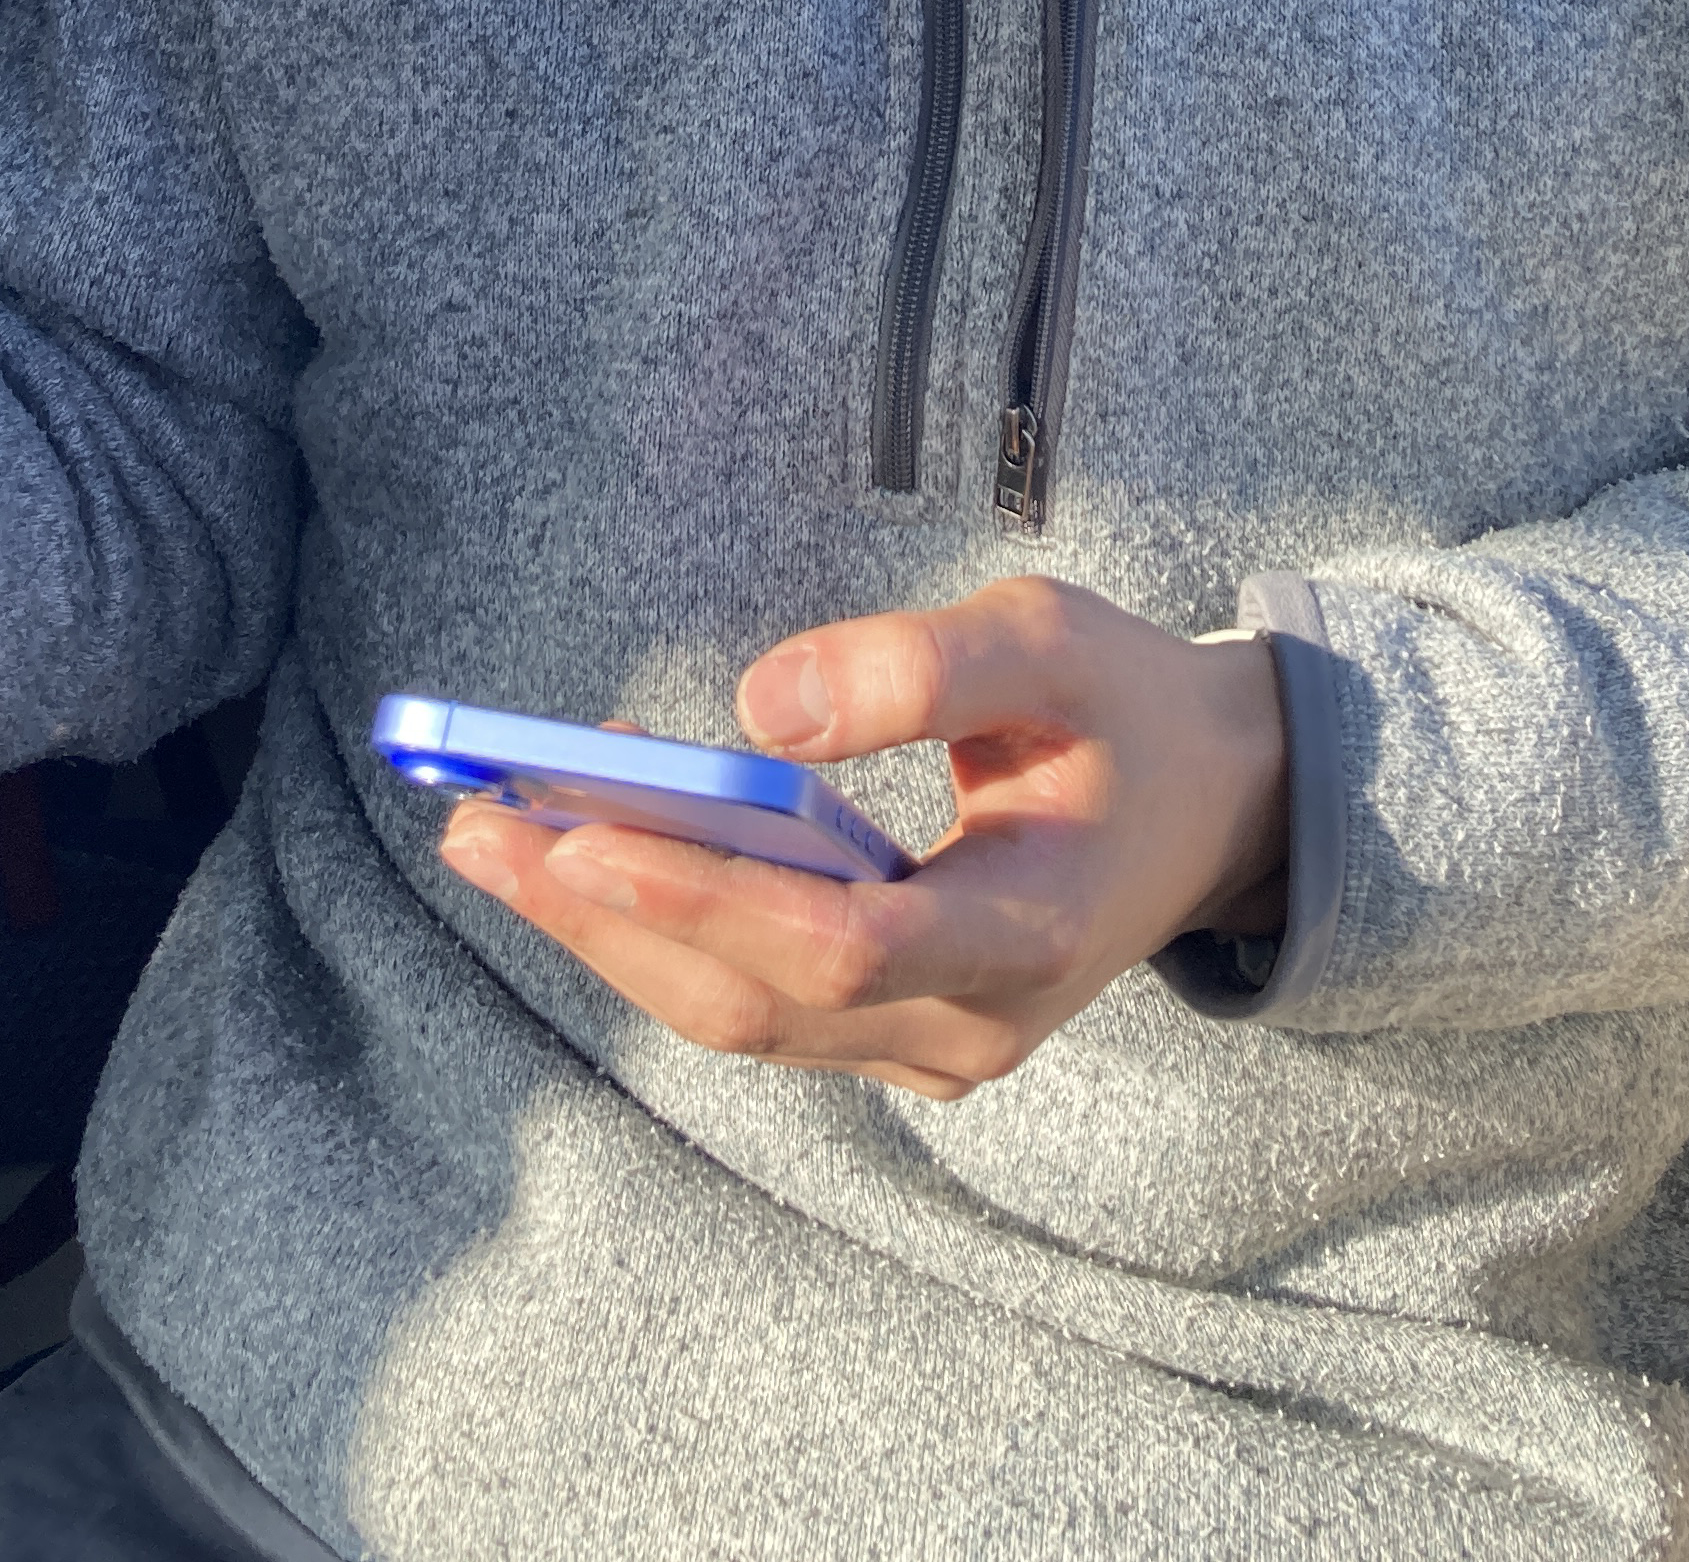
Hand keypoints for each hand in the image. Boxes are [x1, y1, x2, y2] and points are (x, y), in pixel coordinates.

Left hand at [437, 576, 1286, 1100]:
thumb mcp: (1056, 638)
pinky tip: (586, 851)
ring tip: (489, 834)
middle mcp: (971, 1028)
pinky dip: (664, 928)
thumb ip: (922, 665)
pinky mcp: (892, 1034)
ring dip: (607, 928)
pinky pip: (757, 1001)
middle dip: (605, 913)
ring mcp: (929, 1050)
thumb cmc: (1128, 708)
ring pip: (739, 1012)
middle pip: (757, 995)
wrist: (1211, 806)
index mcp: (1030, 933)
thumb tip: (757, 703)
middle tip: (476, 824)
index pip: (842, 944)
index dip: (706, 894)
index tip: (584, 832)